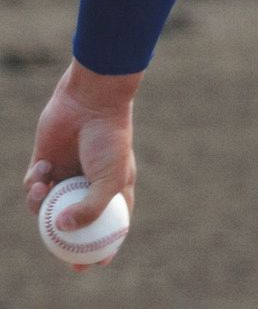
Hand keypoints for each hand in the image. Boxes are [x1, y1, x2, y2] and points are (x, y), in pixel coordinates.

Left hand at [25, 59, 140, 270]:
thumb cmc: (109, 141)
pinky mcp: (46, 161)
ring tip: (43, 191)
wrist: (90, 104)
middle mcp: (87, 183)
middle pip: (74, 220)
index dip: (104, 245)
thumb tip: (62, 229)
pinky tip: (43, 166)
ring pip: (48, 205)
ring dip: (40, 205)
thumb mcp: (110, 180)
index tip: (95, 264)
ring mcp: (66, 173)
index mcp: (112, 186)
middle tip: (59, 256)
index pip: (109, 223)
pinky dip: (34, 181)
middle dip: (65, 240)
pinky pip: (34, 184)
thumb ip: (90, 209)